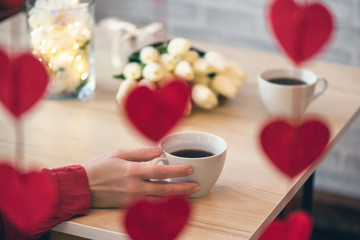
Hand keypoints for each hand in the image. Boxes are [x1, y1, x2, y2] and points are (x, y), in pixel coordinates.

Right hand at [82, 147, 199, 207]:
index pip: (160, 172)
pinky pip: (149, 206)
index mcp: (132, 172)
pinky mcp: (128, 207)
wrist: (81, 187)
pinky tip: (171, 201)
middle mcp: (134, 187)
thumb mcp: (119, 154)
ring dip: (176, 198)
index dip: (177, 172)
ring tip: (189, 194)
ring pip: (159, 201)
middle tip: (196, 186)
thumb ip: (141, 153)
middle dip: (183, 189)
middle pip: (164, 190)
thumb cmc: (99, 168)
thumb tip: (160, 151)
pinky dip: (162, 204)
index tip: (190, 169)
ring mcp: (132, 200)